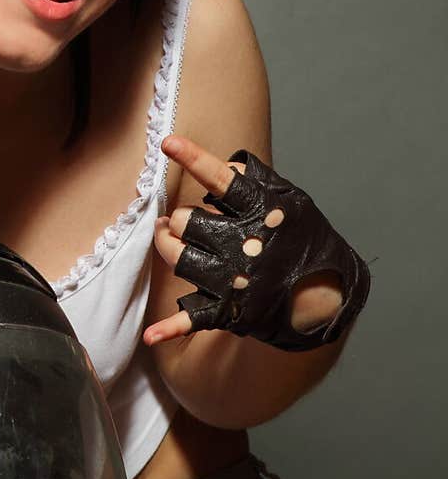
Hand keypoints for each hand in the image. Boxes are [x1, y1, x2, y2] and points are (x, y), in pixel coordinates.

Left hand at [144, 133, 370, 351]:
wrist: (326, 292)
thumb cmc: (304, 239)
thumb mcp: (291, 200)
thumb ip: (258, 181)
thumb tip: (226, 165)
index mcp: (260, 212)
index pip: (221, 178)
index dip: (193, 158)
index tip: (168, 142)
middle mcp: (244, 244)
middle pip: (185, 222)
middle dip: (178, 219)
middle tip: (179, 220)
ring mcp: (234, 279)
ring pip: (177, 257)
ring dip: (166, 246)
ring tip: (167, 238)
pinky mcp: (229, 309)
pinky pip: (192, 319)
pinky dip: (170, 329)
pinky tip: (150, 336)